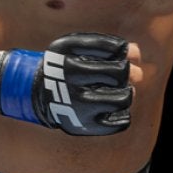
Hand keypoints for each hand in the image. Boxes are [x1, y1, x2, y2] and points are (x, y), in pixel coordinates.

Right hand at [0, 33, 135, 134]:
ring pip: (124, 100)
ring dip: (127, 92)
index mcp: (73, 67)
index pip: (118, 60)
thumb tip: (136, 52)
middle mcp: (77, 92)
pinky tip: (113, 107)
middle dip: (128, 73)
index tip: (119, 57)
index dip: (125, 56)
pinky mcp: (86, 127)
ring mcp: (82, 112)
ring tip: (119, 90)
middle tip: (121, 74)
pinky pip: (120, 123)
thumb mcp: (74, 45)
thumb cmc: (62, 63)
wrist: (36, 93)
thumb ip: (106, 44)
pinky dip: (123, 113)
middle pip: (122, 78)